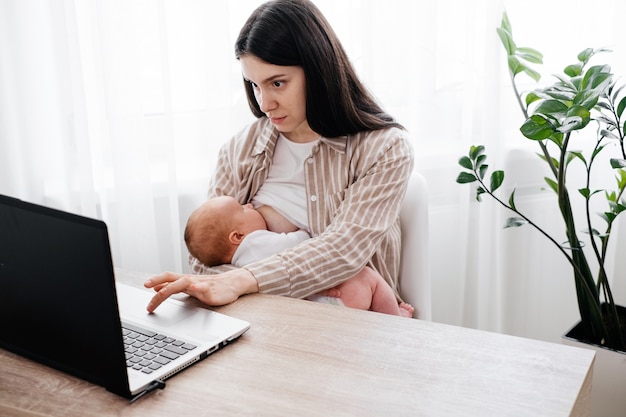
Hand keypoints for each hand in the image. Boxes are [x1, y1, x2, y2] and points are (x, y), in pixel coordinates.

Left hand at [144, 268, 258, 311]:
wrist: (232, 284)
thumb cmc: (210, 286)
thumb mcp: (189, 287)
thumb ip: (174, 287)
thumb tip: (156, 289)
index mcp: (184, 280)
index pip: (167, 277)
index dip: (156, 279)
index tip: (145, 285)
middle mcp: (190, 280)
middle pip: (171, 279)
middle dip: (158, 282)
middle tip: (146, 288)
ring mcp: (200, 284)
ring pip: (184, 283)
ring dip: (171, 287)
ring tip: (160, 293)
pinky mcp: (211, 290)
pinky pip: (204, 287)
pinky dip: (198, 287)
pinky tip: (194, 288)